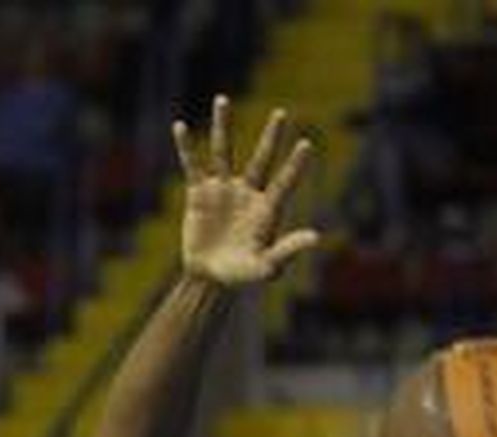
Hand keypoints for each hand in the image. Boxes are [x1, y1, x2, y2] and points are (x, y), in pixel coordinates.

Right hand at [174, 95, 317, 286]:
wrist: (210, 277)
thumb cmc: (242, 274)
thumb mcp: (266, 267)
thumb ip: (288, 250)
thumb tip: (316, 237)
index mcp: (267, 207)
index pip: (284, 182)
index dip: (295, 165)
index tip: (306, 144)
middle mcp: (248, 191)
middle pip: (261, 159)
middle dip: (270, 137)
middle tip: (281, 113)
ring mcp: (223, 189)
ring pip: (224, 152)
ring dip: (222, 126)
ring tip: (222, 100)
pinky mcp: (199, 193)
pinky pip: (192, 166)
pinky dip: (185, 147)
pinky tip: (179, 127)